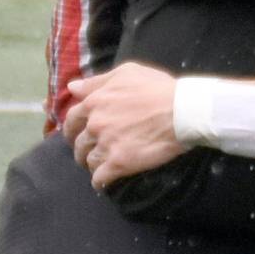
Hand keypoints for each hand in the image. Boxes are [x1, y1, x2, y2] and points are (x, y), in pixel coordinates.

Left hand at [63, 62, 184, 187]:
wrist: (182, 110)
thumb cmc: (158, 88)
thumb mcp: (127, 72)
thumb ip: (97, 81)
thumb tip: (72, 87)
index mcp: (95, 102)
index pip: (72, 118)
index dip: (73, 127)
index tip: (77, 132)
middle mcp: (96, 124)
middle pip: (78, 142)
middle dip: (81, 147)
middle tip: (88, 151)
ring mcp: (106, 145)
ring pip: (88, 160)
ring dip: (91, 164)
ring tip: (100, 165)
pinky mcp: (118, 163)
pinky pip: (100, 178)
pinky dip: (100, 181)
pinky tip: (105, 181)